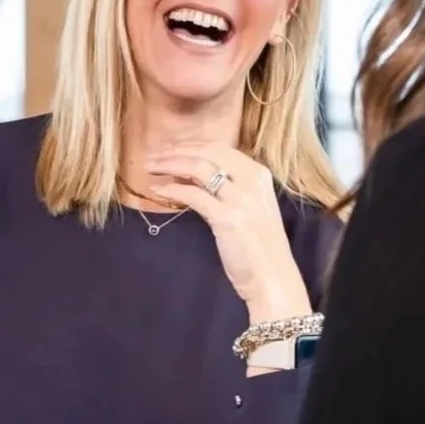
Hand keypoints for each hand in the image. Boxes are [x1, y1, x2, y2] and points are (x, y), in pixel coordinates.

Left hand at [146, 142, 311, 321]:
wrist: (273, 278)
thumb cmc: (260, 247)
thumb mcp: (250, 207)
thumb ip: (230, 187)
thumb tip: (193, 173)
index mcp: (260, 174)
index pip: (220, 148)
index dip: (191, 145)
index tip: (169, 149)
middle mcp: (253, 181)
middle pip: (207, 152)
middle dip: (176, 150)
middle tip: (153, 155)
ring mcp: (242, 199)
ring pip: (198, 168)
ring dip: (169, 164)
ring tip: (150, 168)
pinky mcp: (228, 218)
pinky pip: (193, 195)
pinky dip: (172, 190)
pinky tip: (158, 191)